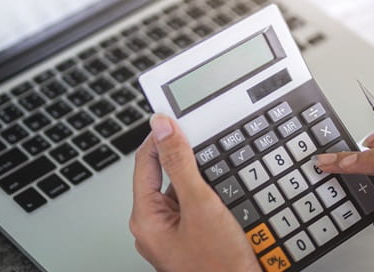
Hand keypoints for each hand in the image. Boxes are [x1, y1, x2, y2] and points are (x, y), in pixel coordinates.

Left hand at [130, 114, 259, 271]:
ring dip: (204, 181)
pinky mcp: (193, 240)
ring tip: (222, 184)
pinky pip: (197, 209)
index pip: (145, 163)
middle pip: (166, 176)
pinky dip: (212, 199)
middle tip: (209, 147)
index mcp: (145, 218)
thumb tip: (163, 128)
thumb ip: (180, 163)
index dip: (160, 137)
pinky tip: (228, 200)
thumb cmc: (219, 266)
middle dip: (189, 162)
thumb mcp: (201, 205)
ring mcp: (174, 236)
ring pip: (185, 192)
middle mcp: (155, 227)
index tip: (174, 117)